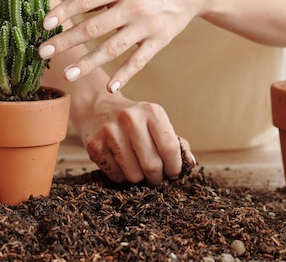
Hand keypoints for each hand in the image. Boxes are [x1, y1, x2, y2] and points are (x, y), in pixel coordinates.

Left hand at [39, 0, 215, 91]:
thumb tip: (77, 9)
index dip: (64, 12)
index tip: (44, 24)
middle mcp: (133, 5)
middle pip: (93, 27)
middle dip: (66, 40)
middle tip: (43, 52)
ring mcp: (147, 25)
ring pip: (112, 48)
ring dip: (88, 62)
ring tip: (68, 74)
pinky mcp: (160, 40)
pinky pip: (139, 61)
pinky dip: (125, 75)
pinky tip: (109, 86)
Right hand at [74, 92, 194, 183]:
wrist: (96, 107)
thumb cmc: (133, 120)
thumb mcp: (155, 122)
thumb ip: (175, 143)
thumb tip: (190, 165)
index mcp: (150, 111)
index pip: (169, 148)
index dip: (175, 167)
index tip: (173, 174)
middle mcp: (129, 118)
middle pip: (152, 165)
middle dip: (157, 177)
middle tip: (155, 177)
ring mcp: (109, 132)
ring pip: (134, 175)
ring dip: (139, 179)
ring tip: (137, 169)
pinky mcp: (94, 145)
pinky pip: (116, 176)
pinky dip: (121, 176)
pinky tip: (120, 164)